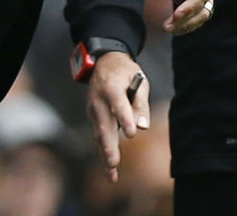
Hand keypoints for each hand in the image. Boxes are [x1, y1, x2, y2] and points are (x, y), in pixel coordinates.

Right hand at [86, 52, 149, 182]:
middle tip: (114, 162)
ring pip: (98, 135)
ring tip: (111, 174)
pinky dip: (103, 152)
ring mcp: (93, 109)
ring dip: (104, 155)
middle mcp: (99, 100)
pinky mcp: (93, 117)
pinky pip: (98, 136)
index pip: (118, 104)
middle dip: (109, 145)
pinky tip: (109, 169)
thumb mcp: (138, 79)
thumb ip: (140, 102)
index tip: (132, 133)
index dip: (125, 118)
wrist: (103, 62)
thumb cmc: (125, 72)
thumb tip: (143, 126)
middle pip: (104, 125)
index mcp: (112, 87)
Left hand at [147, 0, 217, 33]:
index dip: (190, 6)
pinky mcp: (200, 1)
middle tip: (166, 26)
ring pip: (202, 14)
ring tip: (167, 28)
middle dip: (186, 19)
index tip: (176, 16)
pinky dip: (186, 24)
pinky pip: (197, 16)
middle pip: (203, 5)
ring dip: (186, 25)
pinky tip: (172, 28)